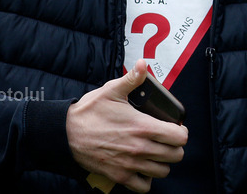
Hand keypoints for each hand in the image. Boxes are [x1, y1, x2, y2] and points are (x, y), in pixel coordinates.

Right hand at [67, 59, 187, 192]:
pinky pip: (143, 187)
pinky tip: (142, 168)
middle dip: (174, 147)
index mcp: (143, 127)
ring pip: (163, 172)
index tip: (175, 128)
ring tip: (155, 153)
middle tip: (166, 140)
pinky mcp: (119, 177)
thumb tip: (143, 64)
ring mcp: (130, 165)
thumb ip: (132, 79)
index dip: (181, 131)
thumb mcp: (111, 90)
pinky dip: (146, 180)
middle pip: (176, 156)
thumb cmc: (88, 112)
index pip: (180, 137)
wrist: (65, 133)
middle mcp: (140, 148)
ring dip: (162, 163)